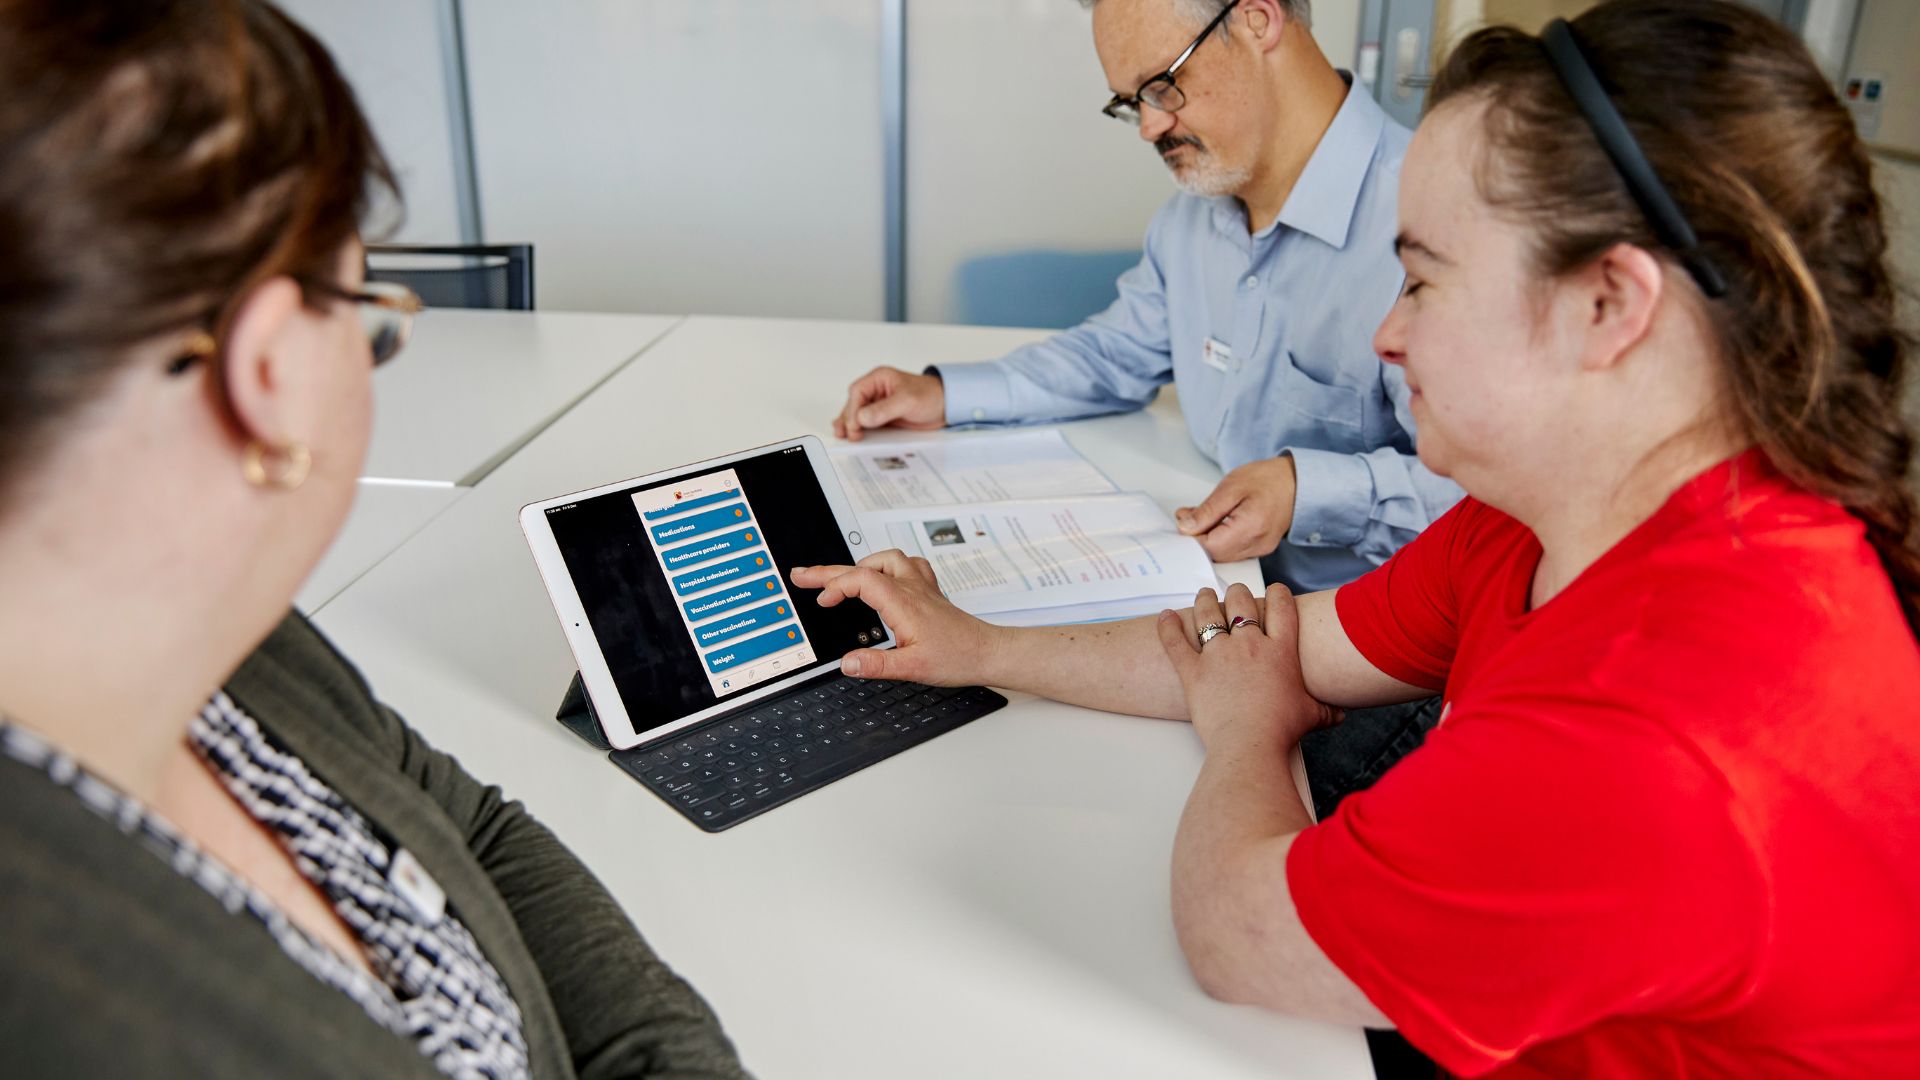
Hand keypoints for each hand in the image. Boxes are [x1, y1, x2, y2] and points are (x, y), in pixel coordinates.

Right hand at [791, 549, 997, 684]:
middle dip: (830, 570)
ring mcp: (921, 588)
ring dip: (861, 564)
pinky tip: (883, 576)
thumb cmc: (958, 657)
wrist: (988, 652)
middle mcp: (911, 588)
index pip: (860, 579)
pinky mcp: (929, 593)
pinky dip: (887, 566)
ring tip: (842, 578)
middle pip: (864, 567)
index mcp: (903, 603)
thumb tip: (847, 663)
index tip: (822, 602)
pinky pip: (907, 565)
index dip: (835, 586)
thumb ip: (876, 665)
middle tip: (804, 575)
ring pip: (887, 559)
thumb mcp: (913, 668)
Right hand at [833, 366, 946, 441]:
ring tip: (843, 436)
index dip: (853, 409)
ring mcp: (878, 404)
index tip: (854, 424)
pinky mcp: (883, 417)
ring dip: (850, 425)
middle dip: (849, 419)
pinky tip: (853, 436)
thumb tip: (863, 417)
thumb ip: (885, 409)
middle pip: (854, 404)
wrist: (946, 407)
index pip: (858, 392)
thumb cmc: (930, 395)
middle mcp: (876, 390)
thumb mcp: (908, 401)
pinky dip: (859, 429)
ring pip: (858, 414)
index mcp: (879, 379)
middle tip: (848, 434)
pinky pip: (867, 423)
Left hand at [1155, 583, 1334, 749]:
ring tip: (1204, 595)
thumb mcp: (1312, 717)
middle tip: (1234, 594)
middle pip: (1241, 601)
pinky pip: (1175, 641)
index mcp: (1280, 650)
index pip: (1280, 606)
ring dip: (1205, 600)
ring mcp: (1218, 655)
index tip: (1274, 591)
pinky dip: (1167, 626)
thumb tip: (1340, 715)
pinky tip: (1165, 616)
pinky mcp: (1193, 671)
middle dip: (1237, 593)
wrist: (1250, 745)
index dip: (1277, 593)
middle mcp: (1248, 644)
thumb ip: (1326, 710)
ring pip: (1208, 613)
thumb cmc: (1282, 731)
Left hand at [1175, 456, 1297, 561]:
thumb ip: (1207, 510)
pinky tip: (1218, 523)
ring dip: (1207, 539)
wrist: (1295, 482)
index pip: (1209, 546)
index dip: (1190, 535)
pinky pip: (1232, 552)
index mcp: (1250, 527)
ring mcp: (1260, 549)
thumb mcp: (1231, 487)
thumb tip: (1185, 527)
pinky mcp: (1260, 549)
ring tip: (1205, 516)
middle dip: (1197, 537)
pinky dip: (1220, 540)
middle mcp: (1257, 544)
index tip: (1183, 518)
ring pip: (1222, 555)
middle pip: (1214, 554)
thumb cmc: (1267, 479)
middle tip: (1189, 515)